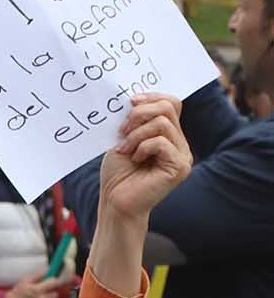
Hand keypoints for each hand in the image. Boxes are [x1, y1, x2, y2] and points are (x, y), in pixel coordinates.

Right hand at [1, 273, 63, 297]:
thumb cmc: (16, 294)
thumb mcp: (24, 281)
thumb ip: (37, 275)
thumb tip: (47, 269)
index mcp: (38, 289)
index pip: (54, 282)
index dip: (52, 282)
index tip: (50, 283)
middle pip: (55, 294)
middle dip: (50, 293)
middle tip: (42, 293)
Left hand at [100, 93, 192, 222]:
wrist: (115, 201)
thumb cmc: (117, 173)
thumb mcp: (122, 139)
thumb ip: (134, 120)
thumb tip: (135, 98)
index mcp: (168, 134)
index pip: (171, 103)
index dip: (152, 96)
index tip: (130, 101)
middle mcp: (180, 143)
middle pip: (168, 107)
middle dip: (139, 113)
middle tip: (122, 130)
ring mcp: (183, 155)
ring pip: (162, 124)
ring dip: (136, 134)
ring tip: (124, 149)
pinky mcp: (180, 167)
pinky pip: (161, 142)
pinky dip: (142, 147)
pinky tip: (134, 159)